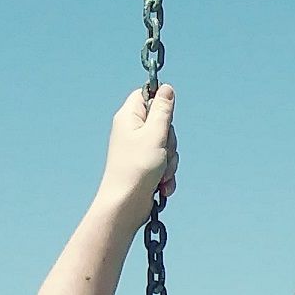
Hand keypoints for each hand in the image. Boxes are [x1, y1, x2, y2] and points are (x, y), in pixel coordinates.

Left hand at [100, 83, 179, 218]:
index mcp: (129, 117)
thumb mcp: (155, 134)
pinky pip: (165, 164)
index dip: (161, 104)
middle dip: (170, 142)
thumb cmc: (136, 169)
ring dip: (170, 162)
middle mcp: (132, 131)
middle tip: (162, 153)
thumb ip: (163, 110)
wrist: (125, 206)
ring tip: (160, 174)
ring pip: (167, 146)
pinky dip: (166, 175)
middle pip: (163, 123)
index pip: (146, 95)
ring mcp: (139, 150)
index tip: (165, 120)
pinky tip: (161, 186)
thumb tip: (167, 88)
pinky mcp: (145, 166)